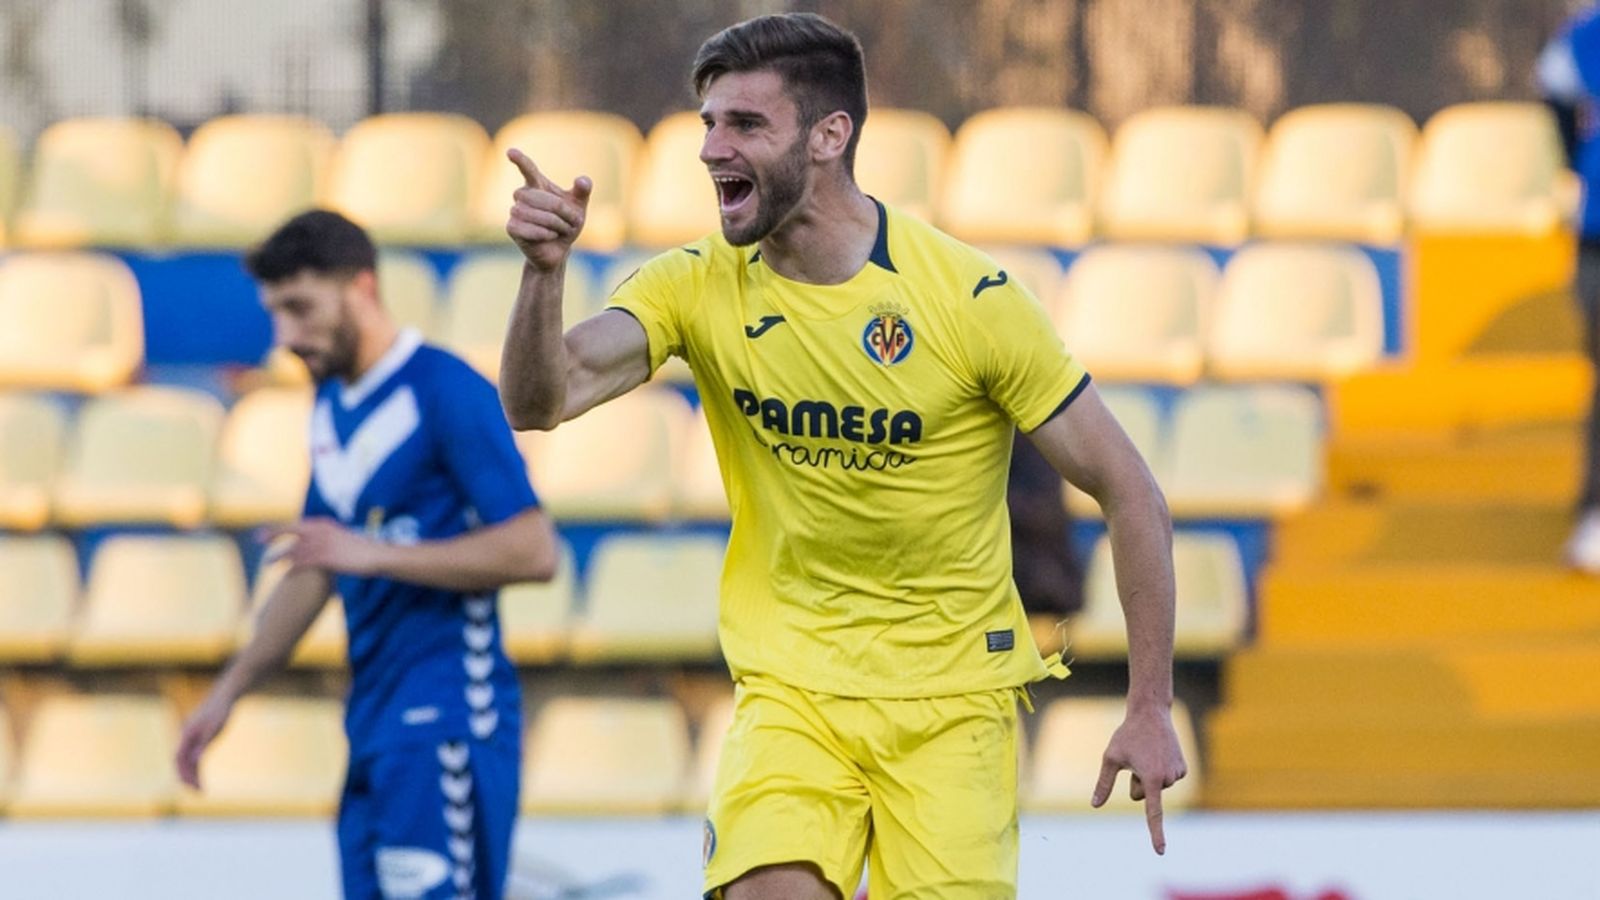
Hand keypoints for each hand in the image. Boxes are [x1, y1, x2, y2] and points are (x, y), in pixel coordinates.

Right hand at [175, 693, 234, 789]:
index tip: (195, 788)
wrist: (226, 695)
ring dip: (191, 774)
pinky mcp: (198, 736)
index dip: (184, 774)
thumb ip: (204, 745)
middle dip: (187, 778)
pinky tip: (201, 774)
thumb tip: (195, 761)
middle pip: (180, 762)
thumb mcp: (215, 728)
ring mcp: (191, 736)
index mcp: (187, 734)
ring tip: (201, 788)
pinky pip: (193, 755)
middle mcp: (185, 736)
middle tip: (199, 793)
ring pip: (186, 759)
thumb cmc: (221, 711)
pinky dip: (196, 766)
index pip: (179, 759)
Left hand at [259, 518, 383, 576]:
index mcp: (325, 525)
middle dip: (273, 534)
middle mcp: (322, 531)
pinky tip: (285, 574)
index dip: (279, 529)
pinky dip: (293, 568)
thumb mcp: (343, 541)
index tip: (265, 534)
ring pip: (295, 549)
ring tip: (268, 564)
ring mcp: (323, 543)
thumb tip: (319, 547)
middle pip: (290, 531)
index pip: (296, 525)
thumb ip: (328, 541)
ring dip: (280, 556)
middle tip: (258, 539)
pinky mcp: (327, 557)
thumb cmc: (362, 551)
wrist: (378, 555)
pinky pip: (304, 562)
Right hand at [505, 148, 591, 271]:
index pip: (528, 169)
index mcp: (537, 185)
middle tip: (573, 222)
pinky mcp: (511, 228)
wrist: (558, 250)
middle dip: (559, 209)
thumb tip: (583, 180)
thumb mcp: (579, 208)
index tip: (511, 152)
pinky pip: (527, 228)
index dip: (520, 160)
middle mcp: (523, 196)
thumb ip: (582, 192)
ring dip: (554, 223)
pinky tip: (550, 236)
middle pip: (538, 196)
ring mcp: (515, 211)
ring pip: (532, 213)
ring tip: (562, 230)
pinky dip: (543, 233)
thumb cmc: (566, 225)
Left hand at [1091, 704, 1188, 853]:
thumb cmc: (1128, 735)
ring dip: (1148, 775)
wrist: (1151, 714)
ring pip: (1156, 788)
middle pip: (1145, 796)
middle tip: (1137, 759)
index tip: (1160, 851)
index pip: (1153, 813)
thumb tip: (1095, 805)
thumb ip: (1104, 784)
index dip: (1155, 833)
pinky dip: (1160, 771)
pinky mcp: (1184, 768)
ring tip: (1147, 753)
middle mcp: (1168, 779)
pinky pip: (1166, 780)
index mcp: (1151, 779)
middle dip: (1137, 783)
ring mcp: (1179, 774)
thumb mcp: (1111, 758)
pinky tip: (1158, 753)